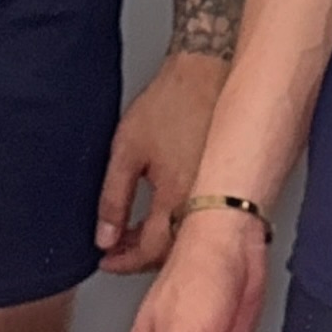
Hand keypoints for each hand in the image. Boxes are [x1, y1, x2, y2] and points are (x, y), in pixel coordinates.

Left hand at [97, 50, 228, 273]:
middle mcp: (203, 202)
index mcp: (176, 197)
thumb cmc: (171, 101)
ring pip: (188, 238)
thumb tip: (104, 236)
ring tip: (137, 234)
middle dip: (141, 256)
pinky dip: (180, 225)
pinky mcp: (226, 182)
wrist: (209, 70)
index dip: (123, 261)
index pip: (149, 251)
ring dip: (161, 243)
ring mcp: (218, 193)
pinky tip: (166, 216)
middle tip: (118, 248)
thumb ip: (112, 198)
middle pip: (172, 252)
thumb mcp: (126, 149)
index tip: (107, 260)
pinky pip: (202, 219)